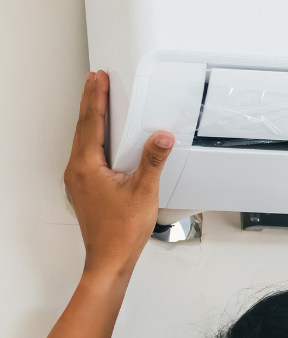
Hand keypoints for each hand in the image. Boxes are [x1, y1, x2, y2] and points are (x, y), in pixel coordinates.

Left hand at [64, 71, 174, 277]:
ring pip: (82, 139)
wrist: (109, 258)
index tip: (98, 79)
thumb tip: (161, 137)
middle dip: (89, 101)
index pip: (91, 122)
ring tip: (97, 101)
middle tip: (94, 81)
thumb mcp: (144, 191)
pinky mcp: (84, 187)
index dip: (95, 97)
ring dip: (90, 118)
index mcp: (86, 166)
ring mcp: (78, 180)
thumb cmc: (121, 231)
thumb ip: (153, 161)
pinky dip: (93, 137)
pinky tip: (102, 137)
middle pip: (82, 127)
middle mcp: (76, 170)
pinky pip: (86, 153)